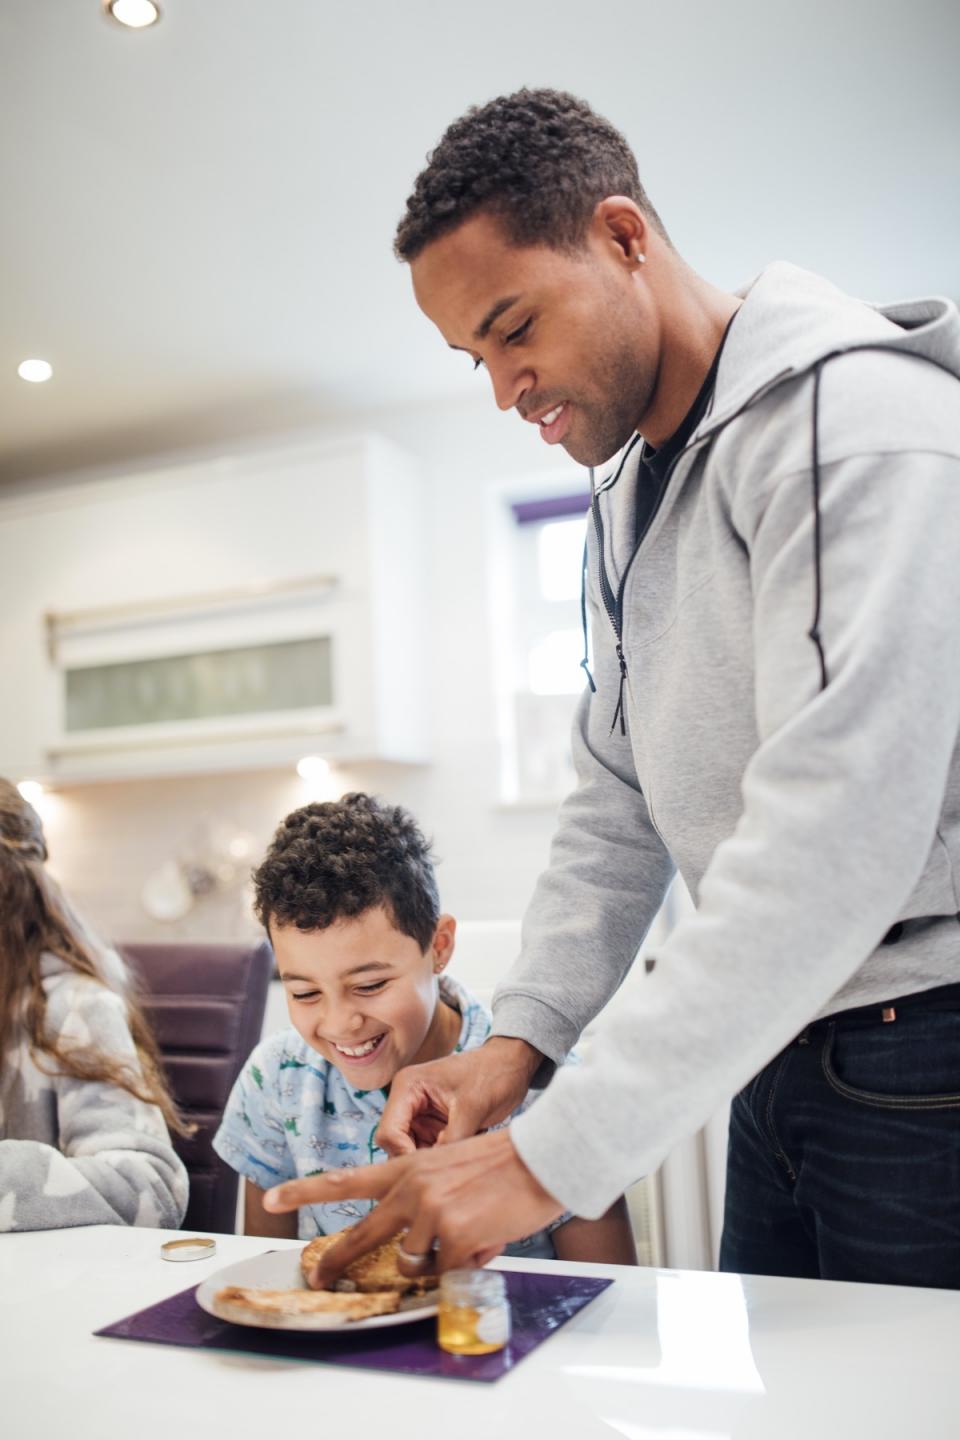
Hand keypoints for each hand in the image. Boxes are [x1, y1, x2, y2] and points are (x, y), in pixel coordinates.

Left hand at [263, 1128, 563, 1286]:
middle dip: (338, 1262)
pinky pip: (447, 1273)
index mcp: (408, 1167)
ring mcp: (430, 1212)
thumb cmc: (504, 1163)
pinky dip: (467, 1265)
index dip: (306, 1189)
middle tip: (321, 1279)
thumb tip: (417, 1250)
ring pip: (412, 1263)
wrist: (543, 1155)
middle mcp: (411, 1188)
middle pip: (362, 1235)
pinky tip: (487, 1238)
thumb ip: (424, 1200)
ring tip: (468, 1234)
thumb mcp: (451, 1168)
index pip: (346, 1177)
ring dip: (435, 1262)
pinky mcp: (452, 1235)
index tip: (273, 1195)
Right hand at [375, 1036, 543, 1156]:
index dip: (404, 1156)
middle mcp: (407, 1101)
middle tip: (448, 1168)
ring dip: (433, 1160)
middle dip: (419, 1160)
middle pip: (396, 1146)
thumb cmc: (494, 1074)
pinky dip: (444, 1157)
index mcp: (408, 1086)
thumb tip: (436, 1172)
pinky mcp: (434, 1125)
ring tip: (461, 1155)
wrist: (513, 1064)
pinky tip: (465, 1151)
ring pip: (412, 1152)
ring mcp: (420, 1114)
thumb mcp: (473, 1108)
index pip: (388, 1133)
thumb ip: (452, 1140)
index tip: (432, 1170)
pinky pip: (429, 1150)